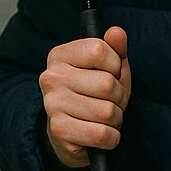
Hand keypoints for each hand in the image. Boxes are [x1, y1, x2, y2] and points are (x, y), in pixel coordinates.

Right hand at [39, 26, 130, 168]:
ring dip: (115, 119)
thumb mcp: (108, 68)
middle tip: (109, 101)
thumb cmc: (93, 96)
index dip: (115, 65)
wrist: (70, 134)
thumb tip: (116, 32)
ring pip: (107, 111)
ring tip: (104, 118)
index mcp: (60, 56)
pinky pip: (102, 134)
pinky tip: (102, 134)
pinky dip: (111, 137)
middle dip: (119, 97)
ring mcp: (53, 104)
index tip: (111, 73)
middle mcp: (51, 77)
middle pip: (107, 83)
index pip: (99, 49)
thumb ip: (115, 48)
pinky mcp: (59, 130)